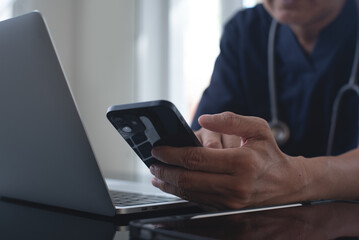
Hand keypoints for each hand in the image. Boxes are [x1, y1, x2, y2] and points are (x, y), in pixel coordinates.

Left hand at [150, 112, 308, 209]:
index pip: (196, 159)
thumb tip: (204, 118)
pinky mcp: (227, 208)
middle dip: (165, 170)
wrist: (286, 183)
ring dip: (169, 184)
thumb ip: (231, 120)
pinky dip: (181, 193)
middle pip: (189, 179)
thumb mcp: (258, 129)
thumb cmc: (270, 154)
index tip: (159, 149)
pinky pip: (198, 200)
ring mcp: (230, 200)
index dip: (173, 154)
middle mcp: (235, 185)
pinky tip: (172, 185)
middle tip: (153, 162)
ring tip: (157, 174)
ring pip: (190, 193)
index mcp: (242, 163)